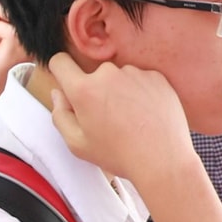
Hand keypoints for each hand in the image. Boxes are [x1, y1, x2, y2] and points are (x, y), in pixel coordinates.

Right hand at [45, 53, 196, 187]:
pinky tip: (146, 114)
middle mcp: (109, 74)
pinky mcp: (157, 77)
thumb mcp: (77, 143)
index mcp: (84, 90)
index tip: (68, 81)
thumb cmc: (119, 155)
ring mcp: (135, 73)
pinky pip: (141, 79)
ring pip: (119, 77)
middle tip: (108, 118)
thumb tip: (59, 93)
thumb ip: (60, 114)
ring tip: (131, 119)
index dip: (61, 71)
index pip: (60, 61)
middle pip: (94, 74)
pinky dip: (141, 92)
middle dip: (96, 90)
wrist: (163, 160)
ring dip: (120, 91)